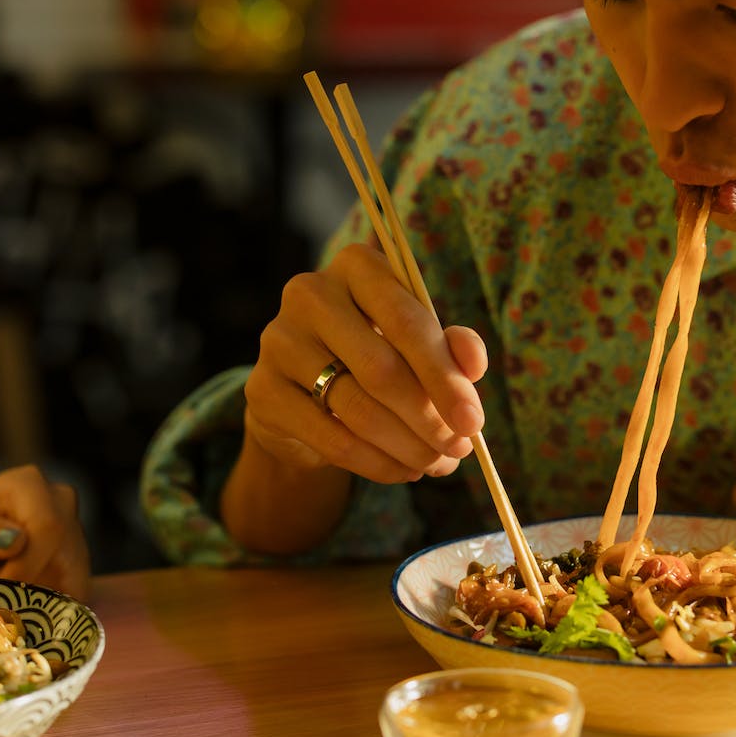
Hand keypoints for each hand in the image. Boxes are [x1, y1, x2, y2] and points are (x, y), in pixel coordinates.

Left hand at [0, 466, 91, 596]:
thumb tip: (16, 540)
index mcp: (27, 484)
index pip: (48, 527)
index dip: (30, 565)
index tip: (1, 590)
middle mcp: (58, 501)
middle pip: (68, 553)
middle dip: (34, 585)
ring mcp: (71, 529)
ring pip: (74, 575)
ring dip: (39, 597)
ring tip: (1, 595)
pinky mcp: (74, 559)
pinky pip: (74, 589)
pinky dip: (47, 604)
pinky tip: (19, 603)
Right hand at [243, 241, 487, 484]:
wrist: (306, 389)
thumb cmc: (374, 353)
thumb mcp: (418, 343)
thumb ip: (452, 347)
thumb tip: (474, 366)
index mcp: (357, 266)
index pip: (407, 320)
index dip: (445, 376)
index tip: (473, 421)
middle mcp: (310, 293)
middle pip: (382, 368)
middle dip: (429, 419)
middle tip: (459, 450)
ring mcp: (279, 340)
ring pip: (358, 409)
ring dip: (407, 446)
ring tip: (437, 464)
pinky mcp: (262, 389)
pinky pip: (330, 439)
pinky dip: (376, 463)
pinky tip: (402, 470)